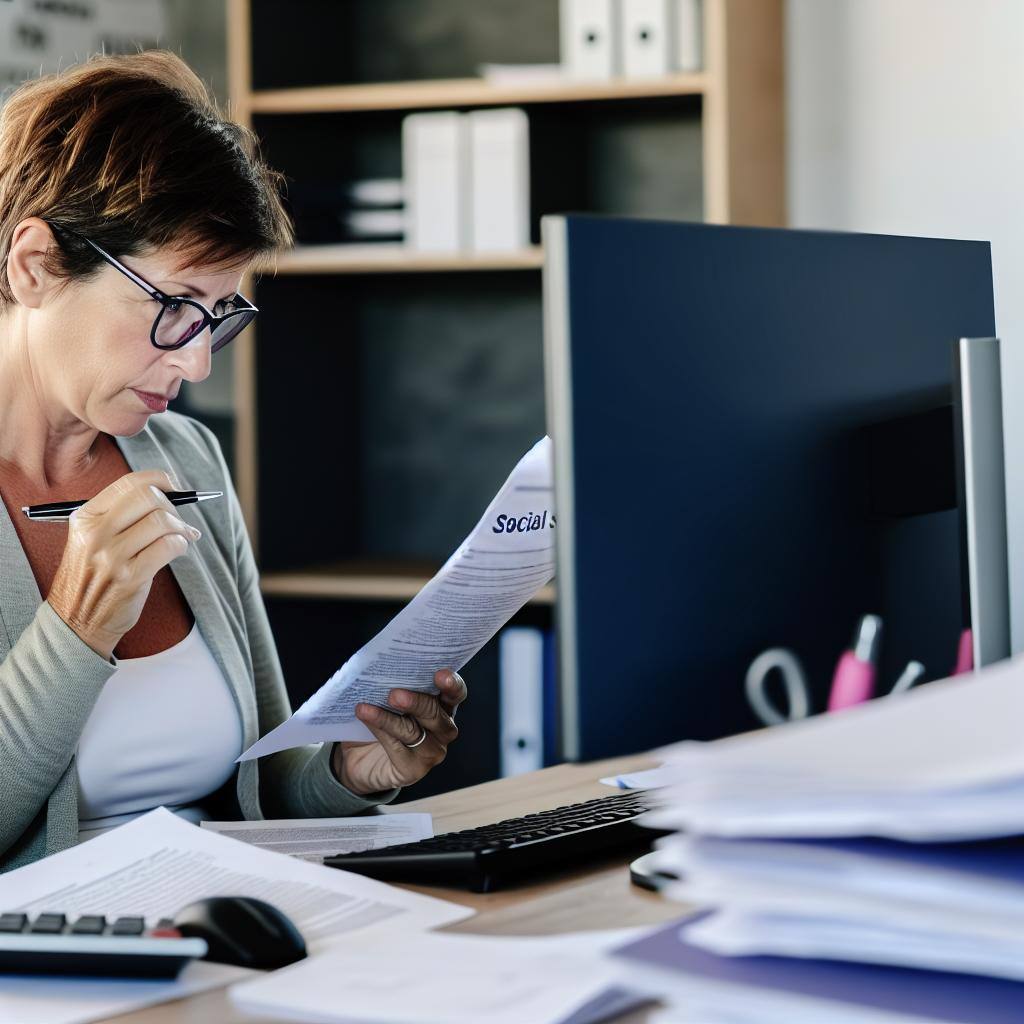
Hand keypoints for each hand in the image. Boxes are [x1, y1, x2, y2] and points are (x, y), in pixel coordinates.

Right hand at [47, 470, 200, 659]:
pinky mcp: (130, 576)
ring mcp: (112, 555)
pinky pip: (169, 546)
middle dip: (173, 504)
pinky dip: (182, 544)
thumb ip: (120, 516)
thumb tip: (167, 495)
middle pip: (149, 497)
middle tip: (179, 519)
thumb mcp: (90, 539)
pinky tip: (179, 550)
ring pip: (162, 521)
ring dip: (181, 527)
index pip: (129, 483)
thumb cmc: (92, 578)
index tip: (174, 486)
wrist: (75, 622)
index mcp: (85, 517)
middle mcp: (96, 533)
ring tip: (184, 536)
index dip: (160, 479)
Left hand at [332, 669, 467, 794]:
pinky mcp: (413, 769)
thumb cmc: (377, 719)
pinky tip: (364, 717)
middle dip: (417, 702)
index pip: (455, 693)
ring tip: (367, 708)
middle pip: (436, 713)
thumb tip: (381, 667)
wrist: (358, 757)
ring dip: (390, 719)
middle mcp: (442, 729)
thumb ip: (392, 684)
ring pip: (413, 732)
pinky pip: (397, 748)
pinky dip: (379, 731)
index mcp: (442, 706)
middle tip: (395, 694)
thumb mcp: (386, 697)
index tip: (440, 674)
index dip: (452, 684)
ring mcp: (431, 751)